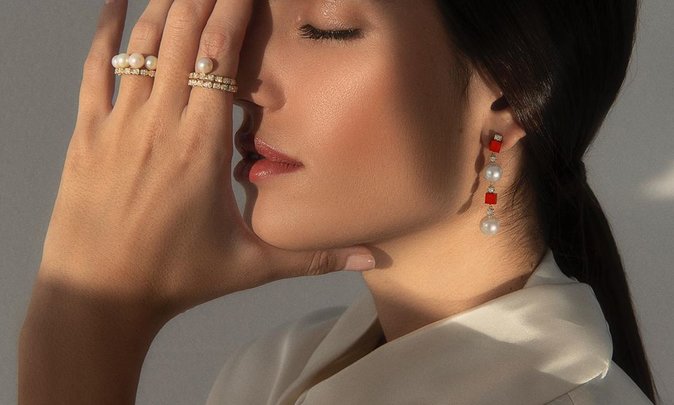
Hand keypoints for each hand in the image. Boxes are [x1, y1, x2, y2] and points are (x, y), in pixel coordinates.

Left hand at [37, 0, 375, 322]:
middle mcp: (161, 123)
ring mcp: (120, 124)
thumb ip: (313, 258)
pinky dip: (104, 30)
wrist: (98, 296)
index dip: (236, 8)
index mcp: (203, 145)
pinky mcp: (89, 133)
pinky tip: (114, 1)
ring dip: (166, 4)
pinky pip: (93, 68)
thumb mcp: (250, 267)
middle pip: (185, 34)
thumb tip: (371, 261)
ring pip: (144, 43)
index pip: (222, 54)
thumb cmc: (174, 280)